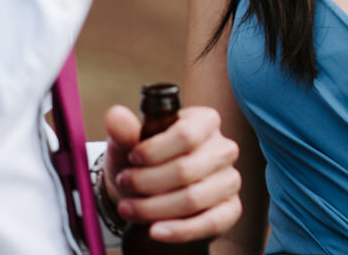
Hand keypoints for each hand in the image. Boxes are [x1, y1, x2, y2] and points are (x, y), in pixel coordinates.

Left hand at [102, 103, 241, 243]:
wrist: (149, 192)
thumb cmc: (143, 161)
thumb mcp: (129, 144)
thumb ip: (124, 131)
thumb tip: (116, 116)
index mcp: (205, 122)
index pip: (186, 134)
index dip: (154, 150)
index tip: (132, 158)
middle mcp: (223, 148)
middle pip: (186, 169)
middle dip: (146, 182)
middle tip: (124, 184)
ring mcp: (230, 179)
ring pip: (194, 198)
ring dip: (154, 208)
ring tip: (129, 208)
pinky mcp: (231, 208)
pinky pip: (211, 222)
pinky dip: (179, 230)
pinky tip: (155, 230)